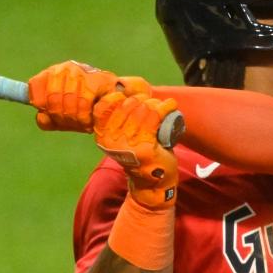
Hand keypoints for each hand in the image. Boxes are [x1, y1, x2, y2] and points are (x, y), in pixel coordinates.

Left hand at [29, 60, 150, 132]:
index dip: (43, 107)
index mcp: (51, 74)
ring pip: (67, 102)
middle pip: (51, 99)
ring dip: (74, 119)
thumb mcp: (61, 118)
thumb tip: (42, 115)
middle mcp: (65, 68)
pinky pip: (84, 101)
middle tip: (72, 123)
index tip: (52, 115)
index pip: (34, 87)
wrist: (116, 105)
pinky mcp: (98, 79)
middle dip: (62, 117)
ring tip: (82, 123)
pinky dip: (84, 117)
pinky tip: (89, 121)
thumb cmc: (86, 111)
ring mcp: (81, 71)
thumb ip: (46, 119)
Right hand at [93, 93, 179, 208]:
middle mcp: (111, 139)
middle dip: (141, 99)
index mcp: (102, 135)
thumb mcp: (122, 136)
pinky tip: (170, 106)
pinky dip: (164, 108)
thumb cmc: (139, 154)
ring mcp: (127, 144)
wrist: (152, 183)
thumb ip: (118, 119)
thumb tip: (124, 89)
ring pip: (141, 109)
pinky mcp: (144, 148)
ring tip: (160, 109)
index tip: (132, 100)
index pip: (105, 105)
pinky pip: (154, 118)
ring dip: (154, 104)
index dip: (120, 96)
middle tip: (151, 105)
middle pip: (126, 104)